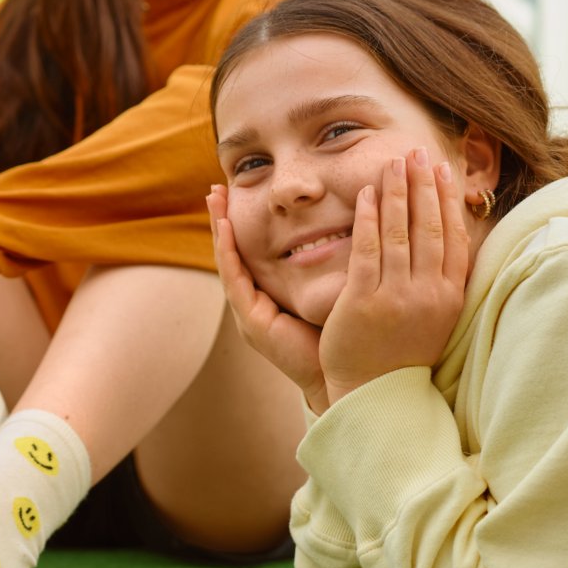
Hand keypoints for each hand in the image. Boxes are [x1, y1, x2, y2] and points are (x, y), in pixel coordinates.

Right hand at [208, 184, 329, 413]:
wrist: (351, 379)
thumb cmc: (351, 335)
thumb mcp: (338, 288)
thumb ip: (336, 260)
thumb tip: (353, 219)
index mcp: (273, 299)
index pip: (252, 254)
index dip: (244, 225)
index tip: (238, 191)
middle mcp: (256, 306)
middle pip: (234, 255)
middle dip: (223, 221)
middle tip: (216, 188)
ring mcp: (251, 315)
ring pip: (229, 264)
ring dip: (220, 230)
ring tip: (214, 199)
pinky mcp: (253, 323)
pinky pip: (235, 281)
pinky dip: (229, 253)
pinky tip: (226, 228)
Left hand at [316, 148, 471, 408]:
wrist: (378, 398)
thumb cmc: (404, 356)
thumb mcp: (434, 318)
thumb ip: (440, 281)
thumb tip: (449, 242)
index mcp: (449, 297)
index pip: (453, 236)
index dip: (448, 199)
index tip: (443, 168)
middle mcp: (428, 294)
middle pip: (429, 228)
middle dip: (424, 185)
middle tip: (417, 150)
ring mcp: (397, 298)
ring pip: (401, 234)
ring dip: (398, 193)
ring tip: (393, 162)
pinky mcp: (366, 303)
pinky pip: (368, 252)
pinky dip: (370, 219)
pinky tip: (368, 195)